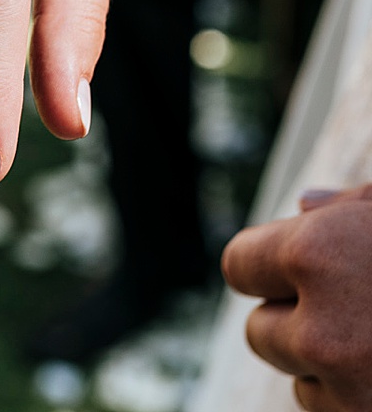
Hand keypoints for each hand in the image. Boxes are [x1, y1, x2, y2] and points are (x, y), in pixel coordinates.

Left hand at [223, 185, 371, 410]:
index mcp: (321, 256)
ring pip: (297, 379)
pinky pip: (332, 409)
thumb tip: (303, 204)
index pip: (237, 264)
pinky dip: (355, 397)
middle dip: (296, 320)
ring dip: (326, 365)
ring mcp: (350, 391)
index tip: (300, 266)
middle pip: (260, 331)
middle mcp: (323, 332)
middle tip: (359, 303)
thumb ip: (353, 207)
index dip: (268, 264)